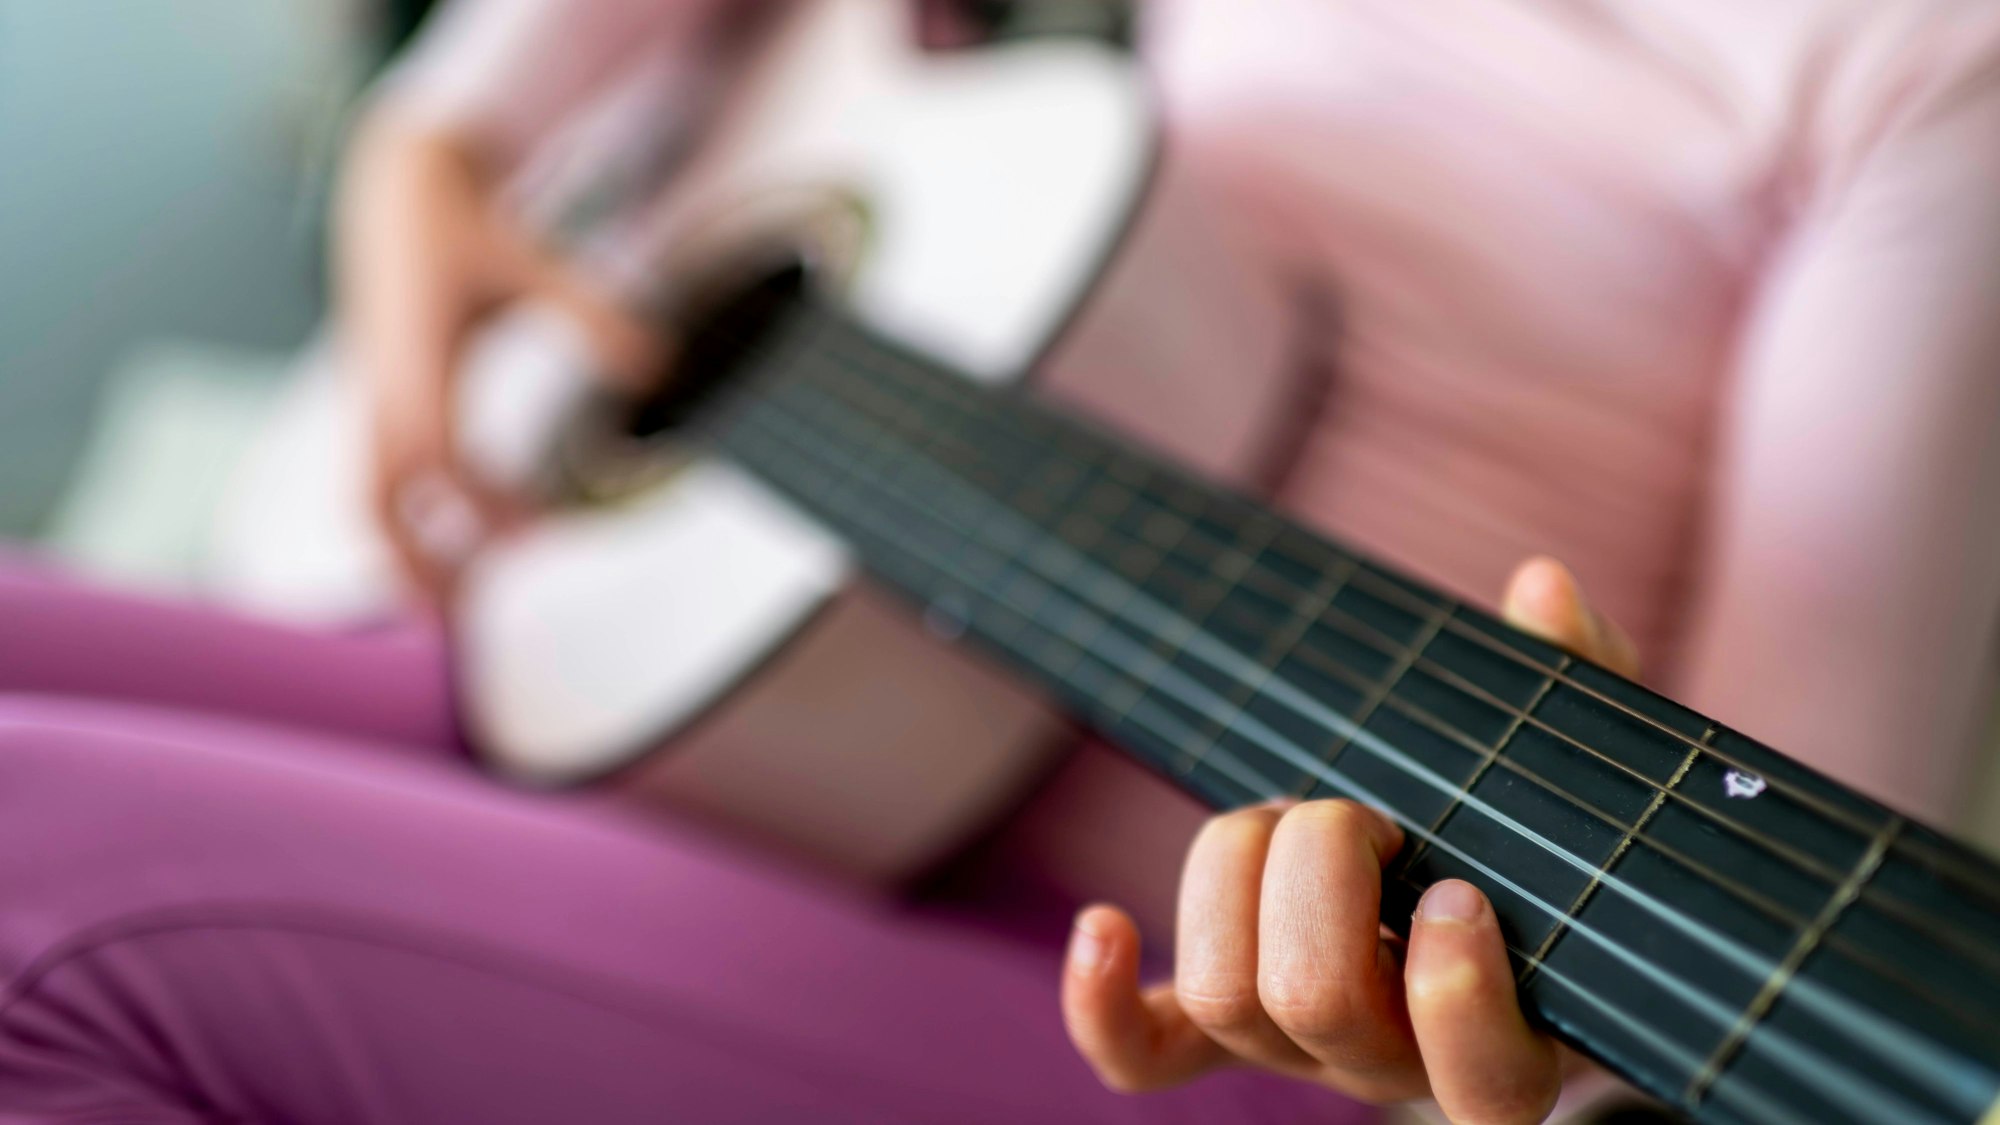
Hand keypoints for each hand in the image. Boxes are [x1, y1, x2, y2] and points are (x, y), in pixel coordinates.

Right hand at [337, 117, 665, 605]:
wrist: (394, 190)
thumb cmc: (466, 229)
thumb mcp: (529, 260)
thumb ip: (590, 313)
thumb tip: (658, 367)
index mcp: (415, 356)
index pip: (434, 453)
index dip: (479, 500)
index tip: (534, 533)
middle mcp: (383, 386)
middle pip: (376, 499)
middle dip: (413, 564)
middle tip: (466, 625)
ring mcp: (372, 399)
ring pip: (368, 500)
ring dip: (404, 561)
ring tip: (452, 618)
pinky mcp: (376, 404)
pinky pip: (379, 483)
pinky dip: (408, 531)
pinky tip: (451, 563)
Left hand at [1062, 556, 1635, 1123]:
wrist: (1472, 903)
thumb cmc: (1540, 836)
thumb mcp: (1580, 763)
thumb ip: (1584, 680)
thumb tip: (1542, 589)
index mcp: (1515, 1035)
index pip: (1487, 1088)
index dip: (1457, 992)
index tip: (1457, 891)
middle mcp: (1395, 1065)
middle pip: (1317, 1003)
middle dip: (1321, 870)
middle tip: (1365, 817)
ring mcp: (1299, 1056)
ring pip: (1225, 996)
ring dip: (1235, 876)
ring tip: (1284, 819)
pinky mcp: (1220, 1036)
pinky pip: (1141, 1057)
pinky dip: (1102, 1004)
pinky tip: (1101, 924)